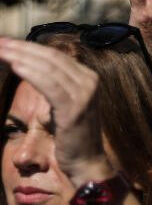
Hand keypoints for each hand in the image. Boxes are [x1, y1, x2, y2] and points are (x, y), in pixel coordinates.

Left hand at [0, 39, 113, 184]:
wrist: (87, 162)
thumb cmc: (71, 135)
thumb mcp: (64, 105)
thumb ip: (55, 86)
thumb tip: (32, 69)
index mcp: (88, 78)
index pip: (56, 56)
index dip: (30, 47)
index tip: (7, 43)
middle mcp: (90, 82)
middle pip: (52, 58)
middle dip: (23, 49)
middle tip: (1, 42)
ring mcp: (85, 95)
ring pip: (49, 68)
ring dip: (22, 58)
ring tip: (3, 52)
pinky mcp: (74, 108)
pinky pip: (50, 86)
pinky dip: (31, 74)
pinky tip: (15, 67)